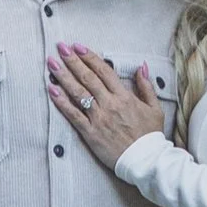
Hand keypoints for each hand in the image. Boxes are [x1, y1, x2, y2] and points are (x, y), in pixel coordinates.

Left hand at [47, 42, 164, 169]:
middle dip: (73, 60)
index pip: (104, 71)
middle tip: (60, 47)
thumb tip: (141, 67)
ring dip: (63, 76)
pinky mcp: (90, 133)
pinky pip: (73, 114)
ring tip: (52, 63)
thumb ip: (146, 86)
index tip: (78, 46)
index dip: (90, 57)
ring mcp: (98, 118)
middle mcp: (110, 104)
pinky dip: (61, 101)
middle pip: (88, 77)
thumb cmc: (150, 135)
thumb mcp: (155, 108)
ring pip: (78, 92)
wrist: (145, 160)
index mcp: (124, 96)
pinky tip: (52, 89)